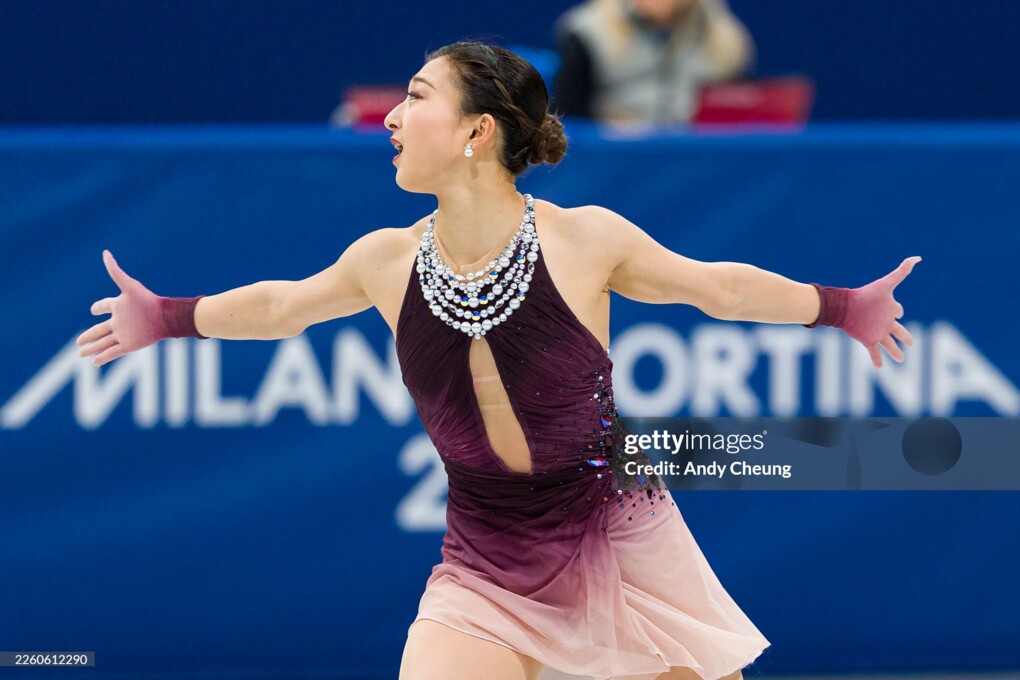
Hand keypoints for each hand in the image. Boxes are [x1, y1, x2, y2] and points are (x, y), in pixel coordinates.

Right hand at [76, 250, 165, 365]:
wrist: (165, 318)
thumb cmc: (148, 301)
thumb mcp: (129, 286)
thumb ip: (115, 271)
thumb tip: (105, 253)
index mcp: (118, 306)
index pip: (104, 306)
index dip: (98, 307)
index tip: (93, 310)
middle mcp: (119, 321)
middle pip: (100, 330)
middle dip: (89, 335)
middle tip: (78, 341)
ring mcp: (123, 334)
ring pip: (103, 343)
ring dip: (92, 348)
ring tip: (81, 353)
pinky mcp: (129, 345)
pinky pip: (113, 352)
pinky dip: (103, 357)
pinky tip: (95, 362)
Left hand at [843, 256, 921, 368]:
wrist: (845, 307)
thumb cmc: (866, 295)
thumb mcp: (886, 284)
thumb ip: (901, 271)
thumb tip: (917, 258)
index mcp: (889, 308)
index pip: (898, 311)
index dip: (899, 311)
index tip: (899, 312)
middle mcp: (884, 322)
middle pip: (898, 331)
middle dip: (905, 337)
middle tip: (910, 343)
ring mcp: (877, 332)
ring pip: (889, 345)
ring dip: (895, 352)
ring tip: (901, 359)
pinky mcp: (869, 340)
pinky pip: (874, 352)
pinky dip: (877, 360)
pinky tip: (879, 367)